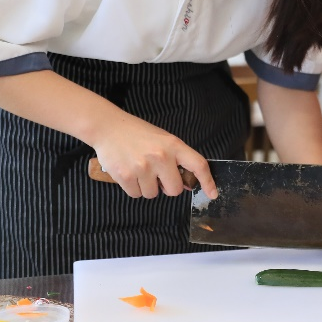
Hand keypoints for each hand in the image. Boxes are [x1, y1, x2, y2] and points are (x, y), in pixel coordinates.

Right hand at [94, 115, 217, 199]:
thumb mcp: (163, 139)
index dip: (207, 182)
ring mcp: (143, 167)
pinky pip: (136, 195)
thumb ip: (177, 159)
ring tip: (139, 168)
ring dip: (147, 187)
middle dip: (167, 187)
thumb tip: (188, 184)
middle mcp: (161, 156)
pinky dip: (133, 188)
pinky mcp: (125, 176)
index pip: (198, 165)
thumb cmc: (138, 134)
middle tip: (157, 175)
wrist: (108, 127)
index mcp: (174, 145)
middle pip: (175, 189)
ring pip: (153, 194)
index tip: (213, 194)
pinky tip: (128, 171)